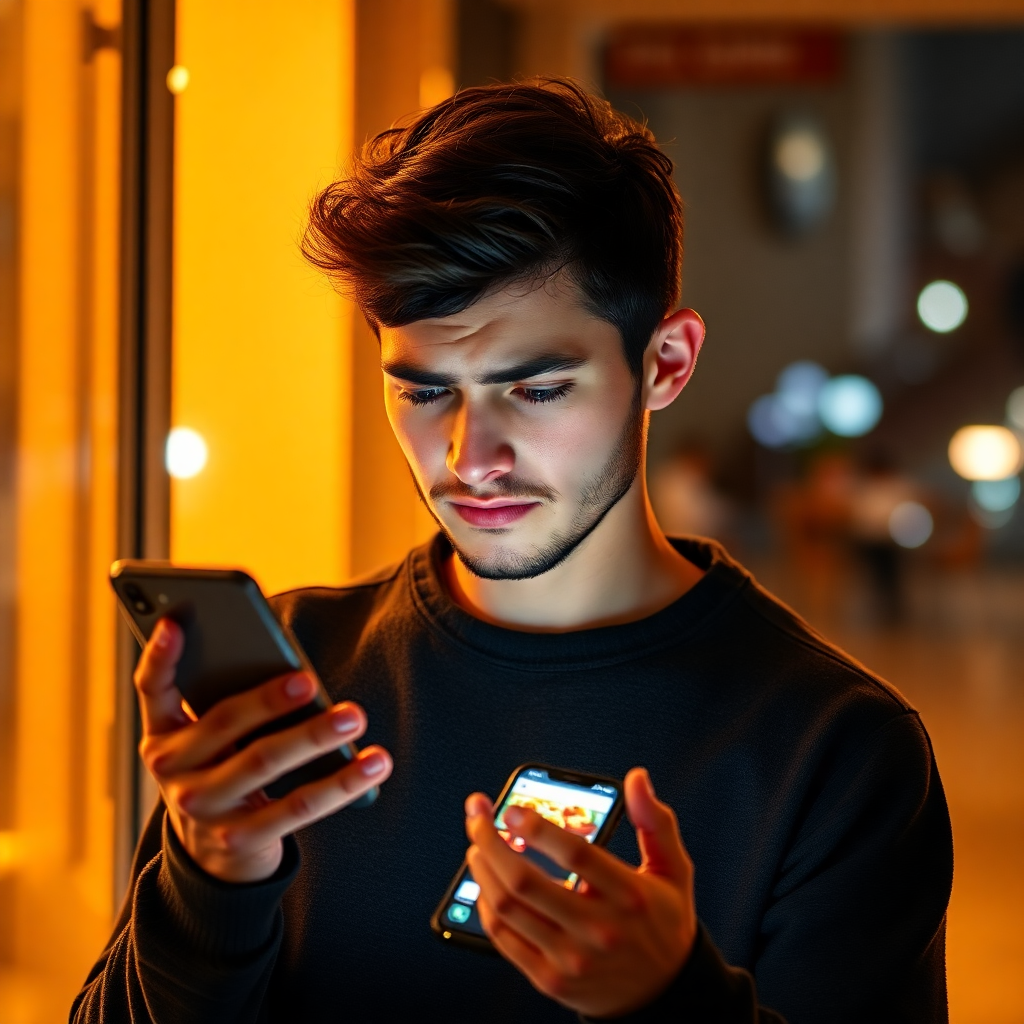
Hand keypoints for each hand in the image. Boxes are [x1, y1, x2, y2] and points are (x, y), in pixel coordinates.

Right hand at [135, 618, 391, 882]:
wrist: (213, 853)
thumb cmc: (225, 766)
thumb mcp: (213, 739)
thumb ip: (232, 702)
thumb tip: (294, 671)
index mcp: (163, 732)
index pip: (152, 686)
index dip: (160, 654)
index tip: (177, 621)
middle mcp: (172, 770)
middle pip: (223, 722)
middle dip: (268, 698)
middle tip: (309, 680)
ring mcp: (202, 809)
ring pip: (263, 763)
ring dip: (314, 737)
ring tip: (354, 716)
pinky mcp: (240, 840)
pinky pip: (298, 807)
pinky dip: (341, 784)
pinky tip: (374, 763)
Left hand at [464, 767, 696, 1018]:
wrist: (663, 993)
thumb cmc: (663, 923)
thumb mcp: (672, 870)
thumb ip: (654, 821)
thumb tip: (636, 779)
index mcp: (628, 896)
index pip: (576, 856)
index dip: (538, 829)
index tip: (512, 810)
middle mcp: (598, 929)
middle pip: (526, 881)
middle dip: (490, 841)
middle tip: (478, 818)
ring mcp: (570, 958)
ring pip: (508, 909)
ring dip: (483, 870)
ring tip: (477, 844)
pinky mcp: (550, 979)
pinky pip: (504, 939)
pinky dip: (485, 906)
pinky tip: (485, 883)